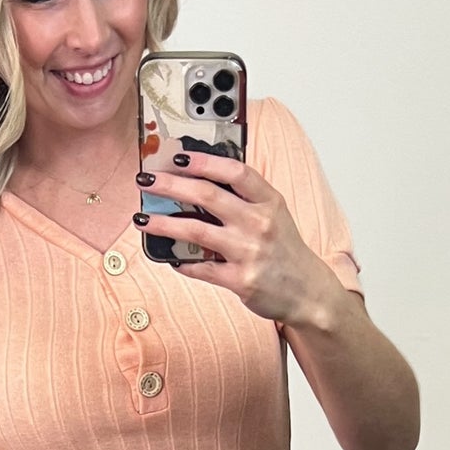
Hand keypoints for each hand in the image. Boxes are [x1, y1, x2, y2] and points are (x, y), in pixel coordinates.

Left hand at [134, 152, 331, 325]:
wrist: (307, 293)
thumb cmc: (284, 250)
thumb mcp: (274, 215)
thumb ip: (244, 198)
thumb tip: (200, 180)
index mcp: (269, 201)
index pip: (235, 172)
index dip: (204, 162)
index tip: (178, 157)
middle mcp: (260, 223)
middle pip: (208, 196)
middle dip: (171, 185)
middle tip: (145, 181)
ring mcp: (249, 253)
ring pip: (197, 232)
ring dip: (163, 224)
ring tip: (141, 220)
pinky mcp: (241, 281)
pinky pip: (201, 268)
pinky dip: (181, 263)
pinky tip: (167, 257)